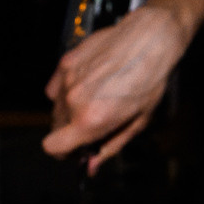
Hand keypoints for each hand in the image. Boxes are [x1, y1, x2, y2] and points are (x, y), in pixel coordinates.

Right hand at [43, 0, 203, 170]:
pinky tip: (86, 86)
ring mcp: (68, 80)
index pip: (52, 147)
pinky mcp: (66, 62)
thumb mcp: (137, 122)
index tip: (76, 149)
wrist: (150, 39)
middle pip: (55, 128)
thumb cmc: (150, 78)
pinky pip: (56, 86)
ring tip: (95, 100)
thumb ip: (110, 146)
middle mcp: (74, 101)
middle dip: (71, 130)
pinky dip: (66, 90)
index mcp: (90, 121)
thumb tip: (92, 164)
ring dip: (70, 110)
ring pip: (56, 107)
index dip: (63, 152)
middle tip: (93, 124)